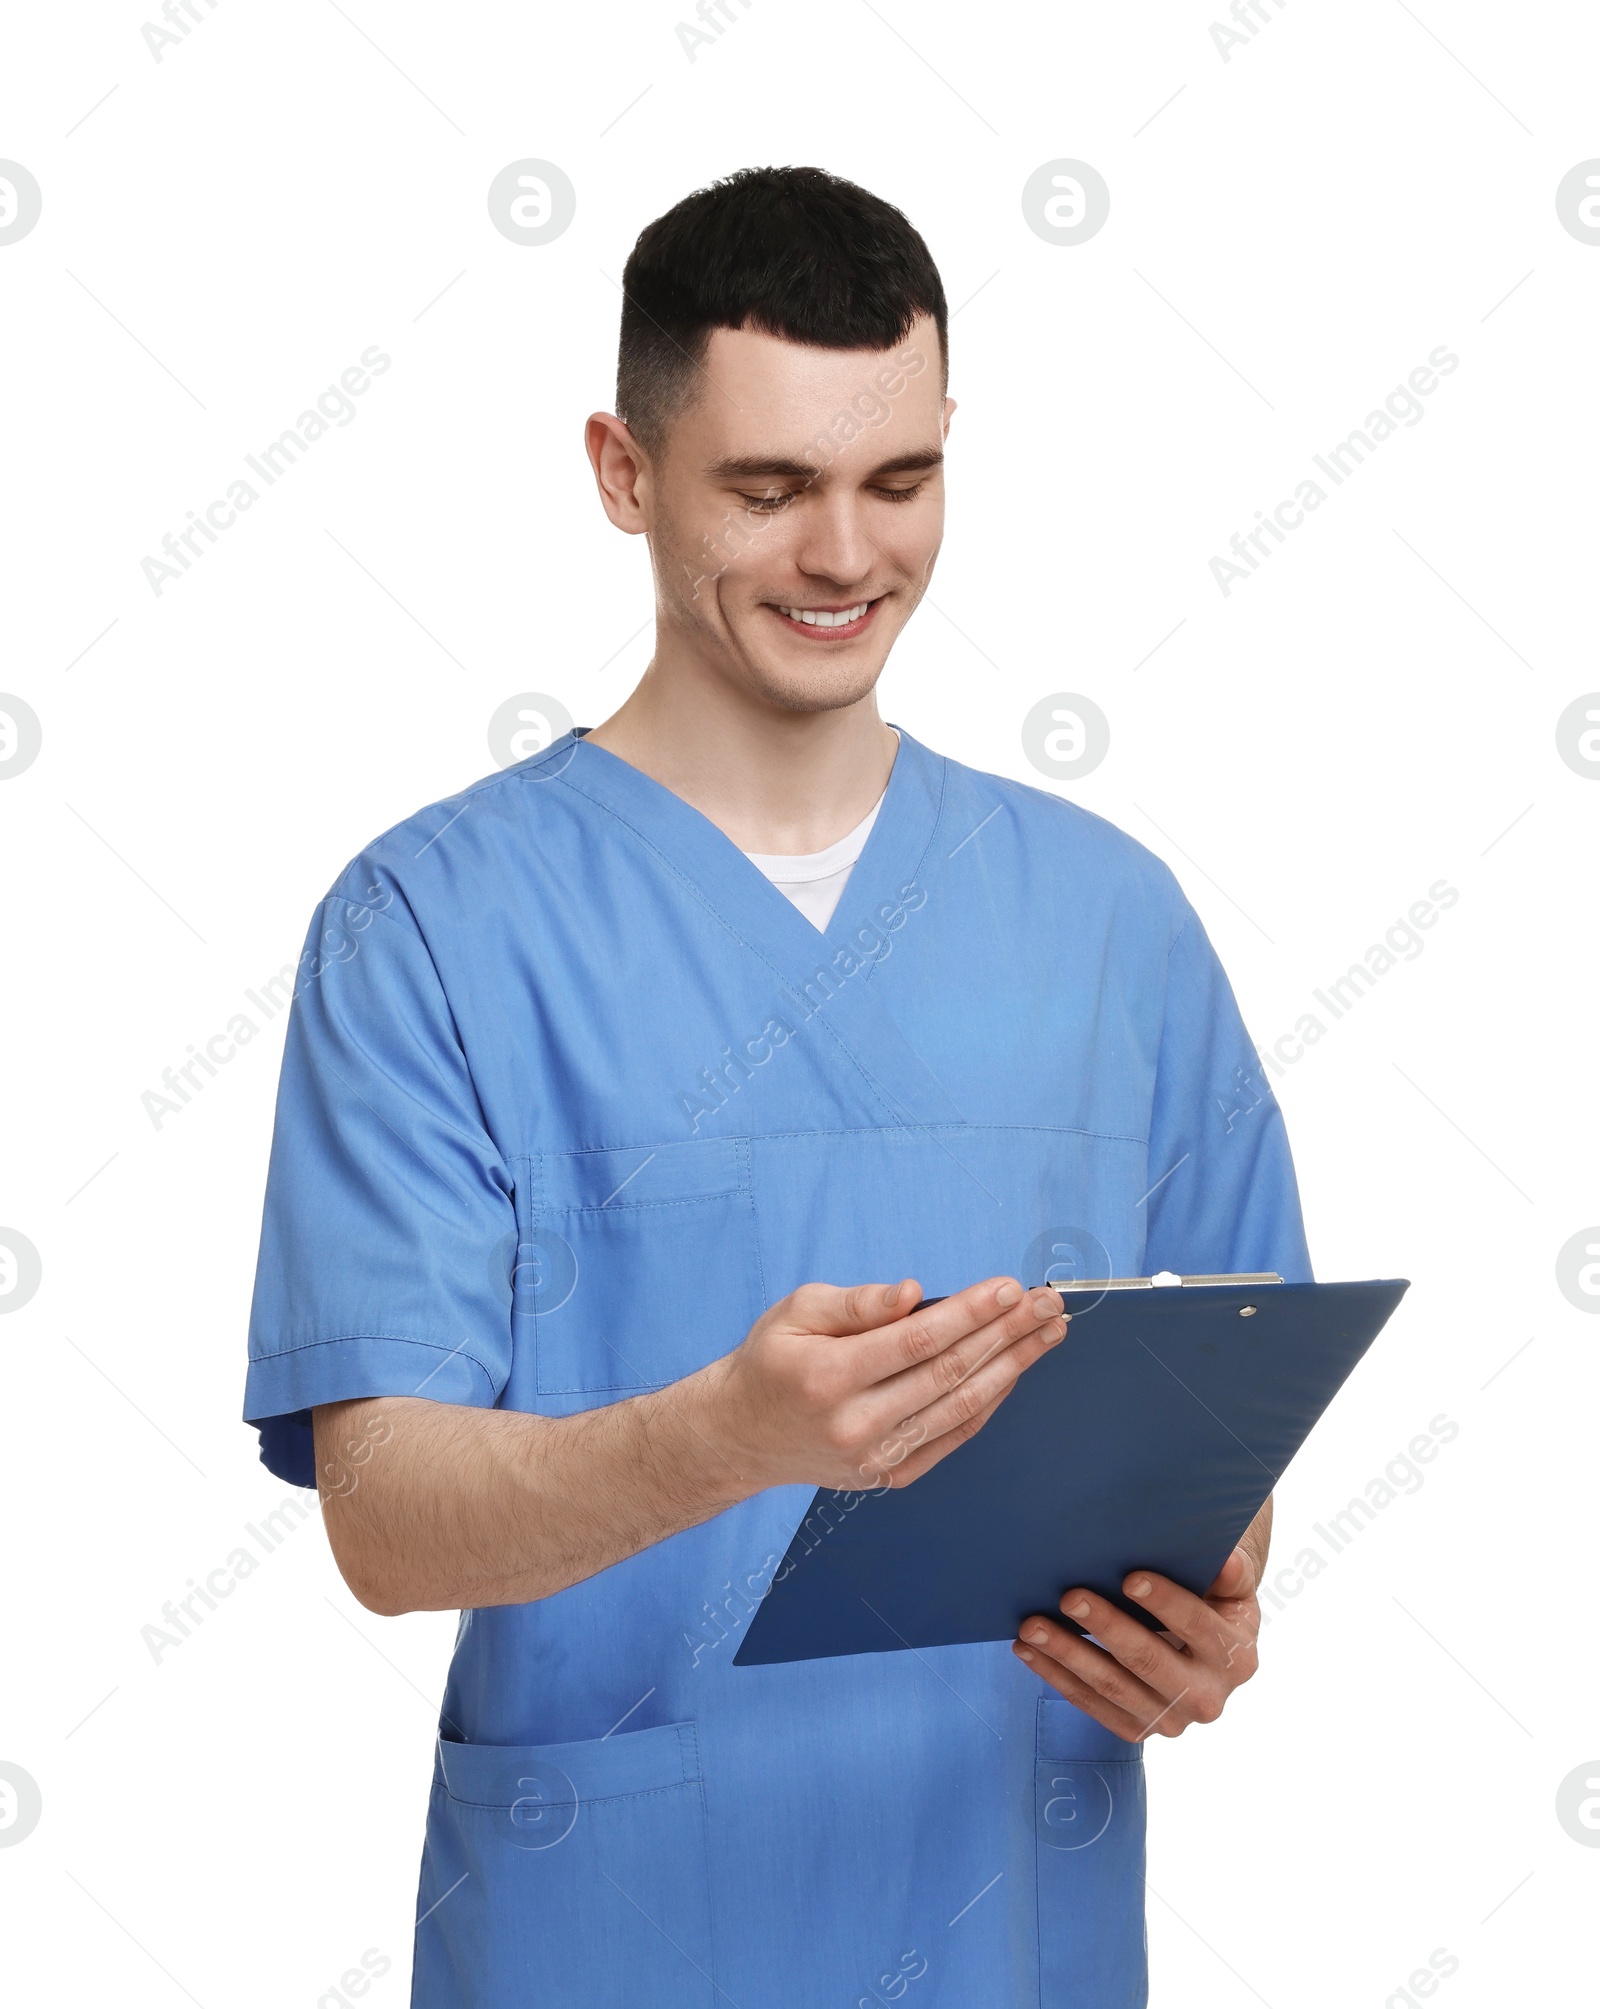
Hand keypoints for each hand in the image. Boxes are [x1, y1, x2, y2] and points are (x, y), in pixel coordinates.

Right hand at [702, 1275, 1067, 1492]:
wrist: (742, 1435)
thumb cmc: (772, 1361)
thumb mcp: (796, 1312)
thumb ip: (856, 1303)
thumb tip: (914, 1294)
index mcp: (829, 1376)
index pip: (917, 1340)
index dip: (970, 1313)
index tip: (1010, 1288)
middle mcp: (856, 1424)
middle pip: (949, 1372)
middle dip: (1007, 1333)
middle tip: (1049, 1304)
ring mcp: (876, 1457)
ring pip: (960, 1406)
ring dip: (1012, 1367)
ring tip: (1048, 1333)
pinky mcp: (890, 1475)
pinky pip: (953, 1435)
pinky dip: (989, 1401)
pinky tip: (1013, 1370)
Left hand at [1011, 1545, 1262, 1741]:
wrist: (1202, 1651)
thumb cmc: (1211, 1602)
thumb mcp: (1230, 1587)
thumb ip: (1230, 1574)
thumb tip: (1227, 1560)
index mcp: (1237, 1658)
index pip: (1198, 1627)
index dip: (1165, 1603)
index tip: (1129, 1578)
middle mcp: (1208, 1698)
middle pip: (1149, 1661)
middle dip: (1107, 1627)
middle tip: (1070, 1596)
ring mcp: (1171, 1720)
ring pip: (1111, 1686)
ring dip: (1068, 1654)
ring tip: (1033, 1625)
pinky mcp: (1137, 1729)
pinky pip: (1090, 1703)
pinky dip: (1056, 1675)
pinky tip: (1028, 1649)